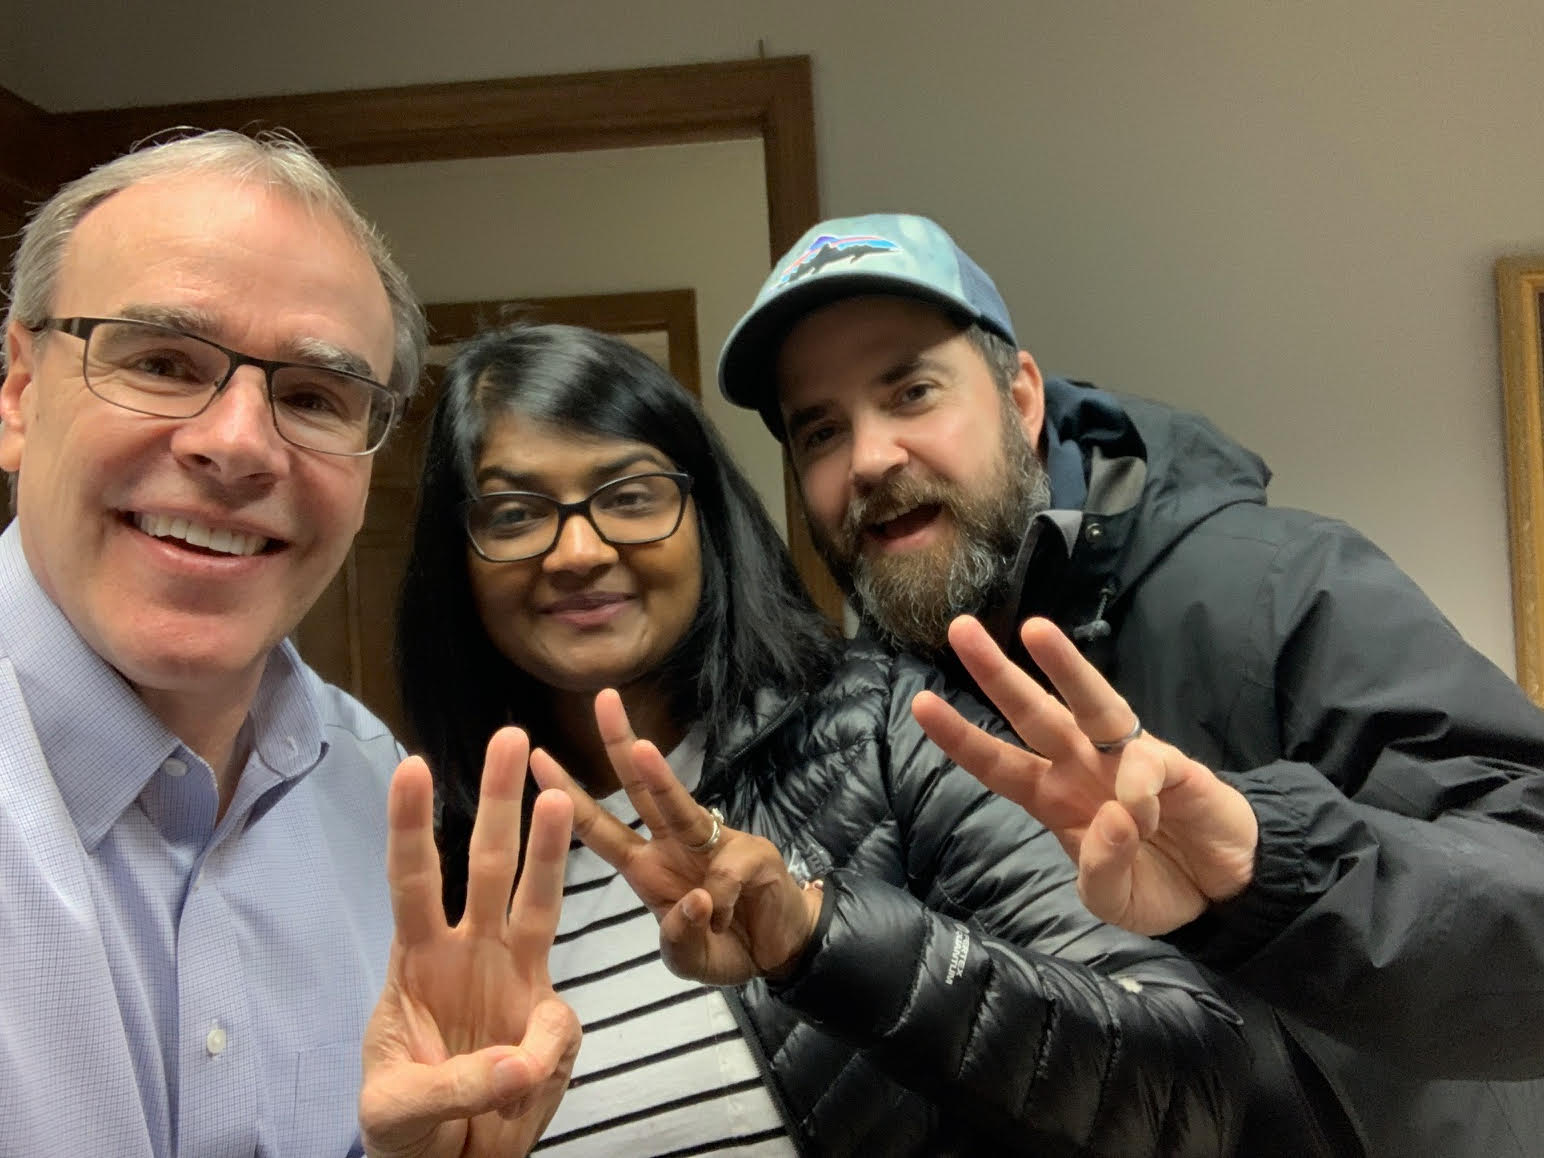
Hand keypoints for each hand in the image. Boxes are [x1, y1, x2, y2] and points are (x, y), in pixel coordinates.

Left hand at [359, 727, 580, 1157]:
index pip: (412, 881)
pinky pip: (560, 1028)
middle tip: (509, 735)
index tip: (411, 766)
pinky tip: (518, 1089)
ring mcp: (515, 981)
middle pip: (485, 864)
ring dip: (549, 849)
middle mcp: (468, 954)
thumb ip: (453, 1085)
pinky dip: (544, 1057)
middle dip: (498, 800)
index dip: (411, 826)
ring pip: (539, 901)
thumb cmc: (406, 1131)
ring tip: (560, 796)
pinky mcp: (550, 1025)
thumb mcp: (396, 1113)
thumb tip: (523, 1062)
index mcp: (415, 962)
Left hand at [529, 689, 821, 985]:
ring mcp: (714, 845)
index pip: (599, 827)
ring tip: (642, 749)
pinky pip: (726, 875)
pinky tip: (727, 922)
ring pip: (681, 805)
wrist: (780, 952)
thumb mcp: (688, 960)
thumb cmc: (724, 947)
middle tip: (601, 698)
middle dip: (620, 744)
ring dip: (659, 776)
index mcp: (646, 868)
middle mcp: (674, 846)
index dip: (568, 796)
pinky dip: (722, 903)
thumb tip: (695, 901)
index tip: (538, 757)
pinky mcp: (752, 854)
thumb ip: (680, 940)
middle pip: (641, 790)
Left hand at [911, 616, 1258, 935]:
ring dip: (1064, 665)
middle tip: (960, 628)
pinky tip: (1148, 818)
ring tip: (1036, 629)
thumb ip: (1102, 870)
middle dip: (996, 672)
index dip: (960, 736)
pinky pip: (1145, 762)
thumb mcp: (1113, 901)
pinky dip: (1139, 786)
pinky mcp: (1173, 763)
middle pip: (1033, 711)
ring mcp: (1126, 758)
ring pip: (1089, 703)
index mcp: (1053, 798)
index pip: (997, 762)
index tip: (920, 703)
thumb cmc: (1155, 883)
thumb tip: (1115, 819)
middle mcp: (1082, 766)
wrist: (1222, 889)